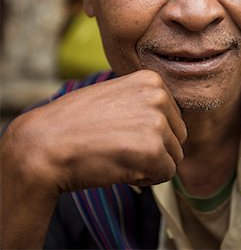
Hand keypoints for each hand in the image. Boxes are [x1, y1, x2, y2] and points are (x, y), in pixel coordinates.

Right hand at [5, 69, 186, 193]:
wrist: (46, 143)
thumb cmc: (76, 121)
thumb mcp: (115, 95)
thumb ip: (144, 102)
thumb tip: (168, 122)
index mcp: (152, 80)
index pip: (172, 116)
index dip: (149, 131)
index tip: (122, 130)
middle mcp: (159, 96)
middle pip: (177, 136)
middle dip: (154, 148)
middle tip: (119, 146)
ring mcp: (157, 122)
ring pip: (172, 156)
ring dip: (149, 164)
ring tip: (118, 154)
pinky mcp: (153, 150)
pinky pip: (165, 175)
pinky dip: (145, 179)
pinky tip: (119, 166)